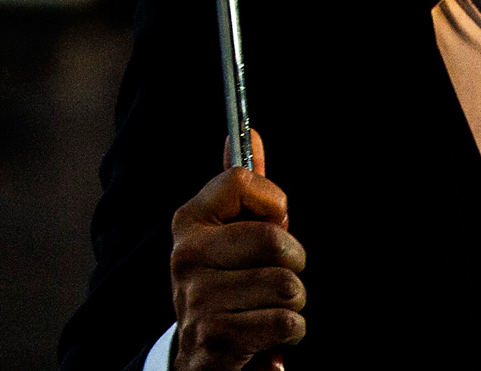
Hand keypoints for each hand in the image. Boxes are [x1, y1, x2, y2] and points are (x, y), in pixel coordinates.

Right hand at [170, 128, 303, 370]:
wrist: (198, 355)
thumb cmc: (224, 284)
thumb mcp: (227, 233)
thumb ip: (241, 187)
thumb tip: (249, 132)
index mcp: (190, 221)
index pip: (241, 180)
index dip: (273, 202)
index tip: (274, 222)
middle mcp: (187, 255)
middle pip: (275, 239)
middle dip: (293, 262)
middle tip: (276, 274)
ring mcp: (198, 297)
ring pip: (287, 285)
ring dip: (292, 303)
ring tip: (266, 306)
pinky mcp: (217, 336)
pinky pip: (285, 322)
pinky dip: (288, 331)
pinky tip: (266, 333)